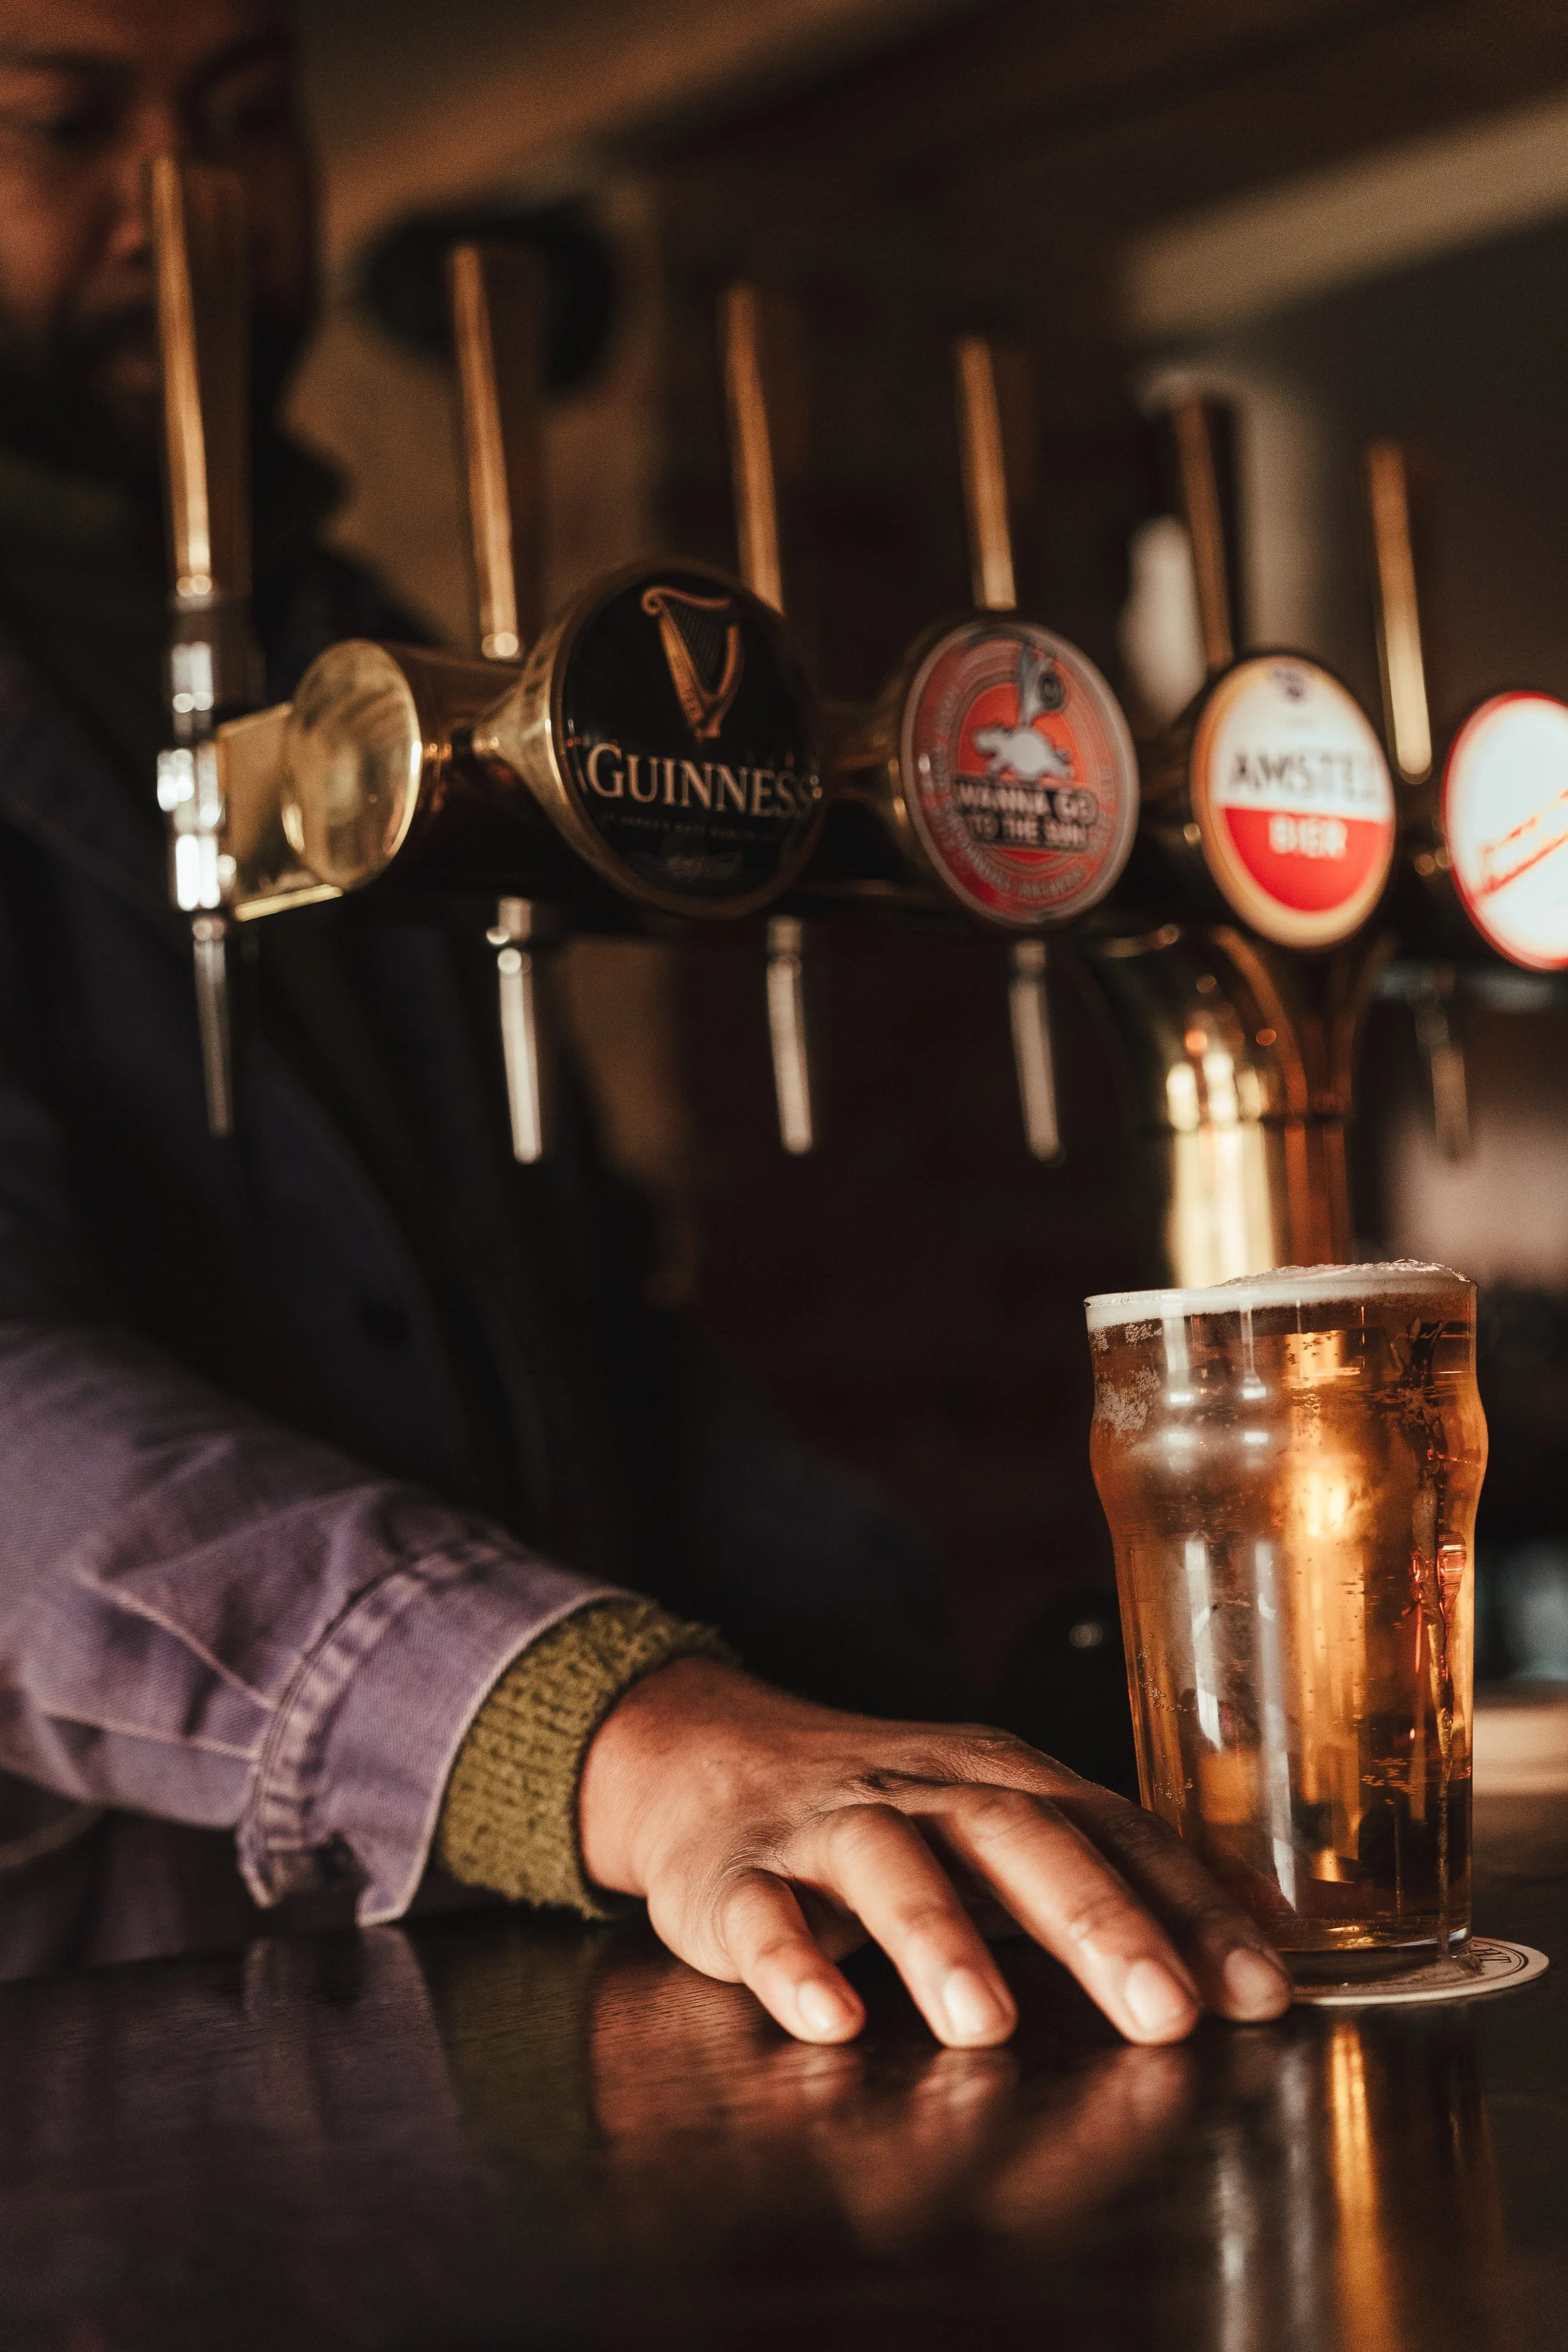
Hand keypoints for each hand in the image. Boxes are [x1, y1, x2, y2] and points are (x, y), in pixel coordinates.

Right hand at [578, 1656, 1291, 2049]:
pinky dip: (792, 1963)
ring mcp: (823, 1829)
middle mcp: (922, 1790)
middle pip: (1013, 1834)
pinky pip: (758, 1915)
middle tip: (1162, 2010)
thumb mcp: (1002, 1820)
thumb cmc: (885, 1810)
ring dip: (937, 1938)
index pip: (1113, 1830)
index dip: (1190, 1908)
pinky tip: (828, 2017)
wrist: (704, 1755)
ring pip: (884, 1864)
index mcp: (1000, 1780)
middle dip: (1093, 1920)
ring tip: (985, 2023)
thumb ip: (1117, 1873)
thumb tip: (1263, 1944)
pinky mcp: (732, 1877)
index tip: (1259, 1992)